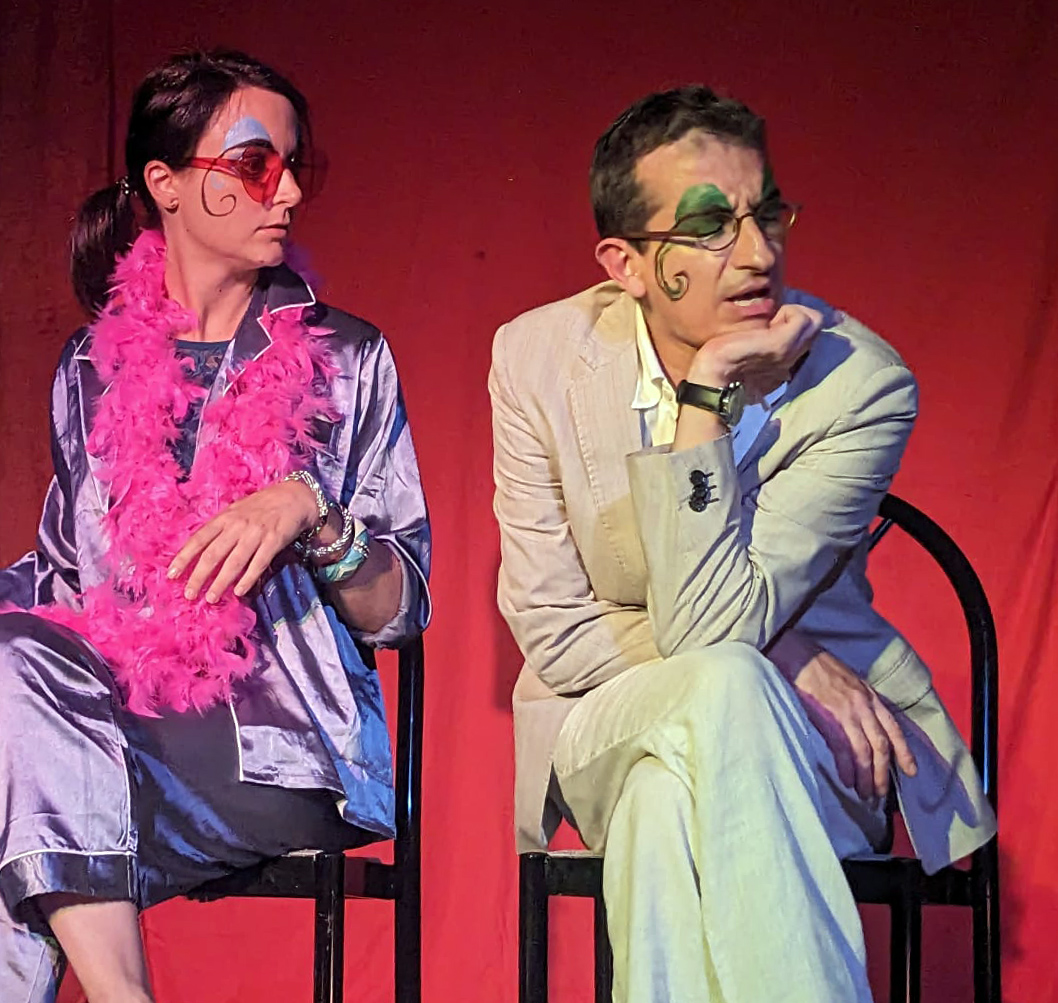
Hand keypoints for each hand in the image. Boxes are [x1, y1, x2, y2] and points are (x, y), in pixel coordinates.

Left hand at [167, 480, 319, 601]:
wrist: (295, 496)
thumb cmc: (263, 505)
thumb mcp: (237, 510)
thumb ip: (222, 527)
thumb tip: (202, 549)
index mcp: (225, 518)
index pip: (199, 539)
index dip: (184, 557)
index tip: (172, 574)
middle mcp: (238, 525)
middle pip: (213, 554)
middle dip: (199, 576)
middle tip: (190, 594)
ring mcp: (256, 533)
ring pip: (234, 561)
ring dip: (221, 582)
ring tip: (211, 598)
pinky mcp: (274, 541)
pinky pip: (259, 563)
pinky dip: (248, 578)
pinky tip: (239, 592)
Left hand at [688, 304, 822, 400]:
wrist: (714, 373)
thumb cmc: (727, 359)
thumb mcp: (756, 346)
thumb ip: (773, 335)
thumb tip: (779, 317)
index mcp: (790, 359)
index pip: (814, 331)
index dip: (801, 319)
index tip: (778, 321)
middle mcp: (796, 357)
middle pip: (817, 323)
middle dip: (795, 315)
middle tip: (770, 324)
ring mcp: (792, 351)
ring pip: (813, 319)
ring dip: (791, 313)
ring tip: (768, 325)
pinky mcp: (783, 344)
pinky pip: (802, 317)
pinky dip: (788, 312)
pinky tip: (768, 325)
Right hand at [786, 645, 917, 801]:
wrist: (795, 654)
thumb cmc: (816, 665)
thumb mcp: (847, 679)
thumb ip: (858, 698)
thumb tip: (862, 721)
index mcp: (869, 695)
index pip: (893, 728)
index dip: (904, 752)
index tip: (910, 771)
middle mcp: (863, 705)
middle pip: (881, 745)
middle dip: (883, 772)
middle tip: (880, 793)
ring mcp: (847, 712)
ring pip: (865, 751)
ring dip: (866, 776)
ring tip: (864, 793)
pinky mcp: (828, 718)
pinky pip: (842, 749)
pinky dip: (846, 768)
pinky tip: (846, 780)